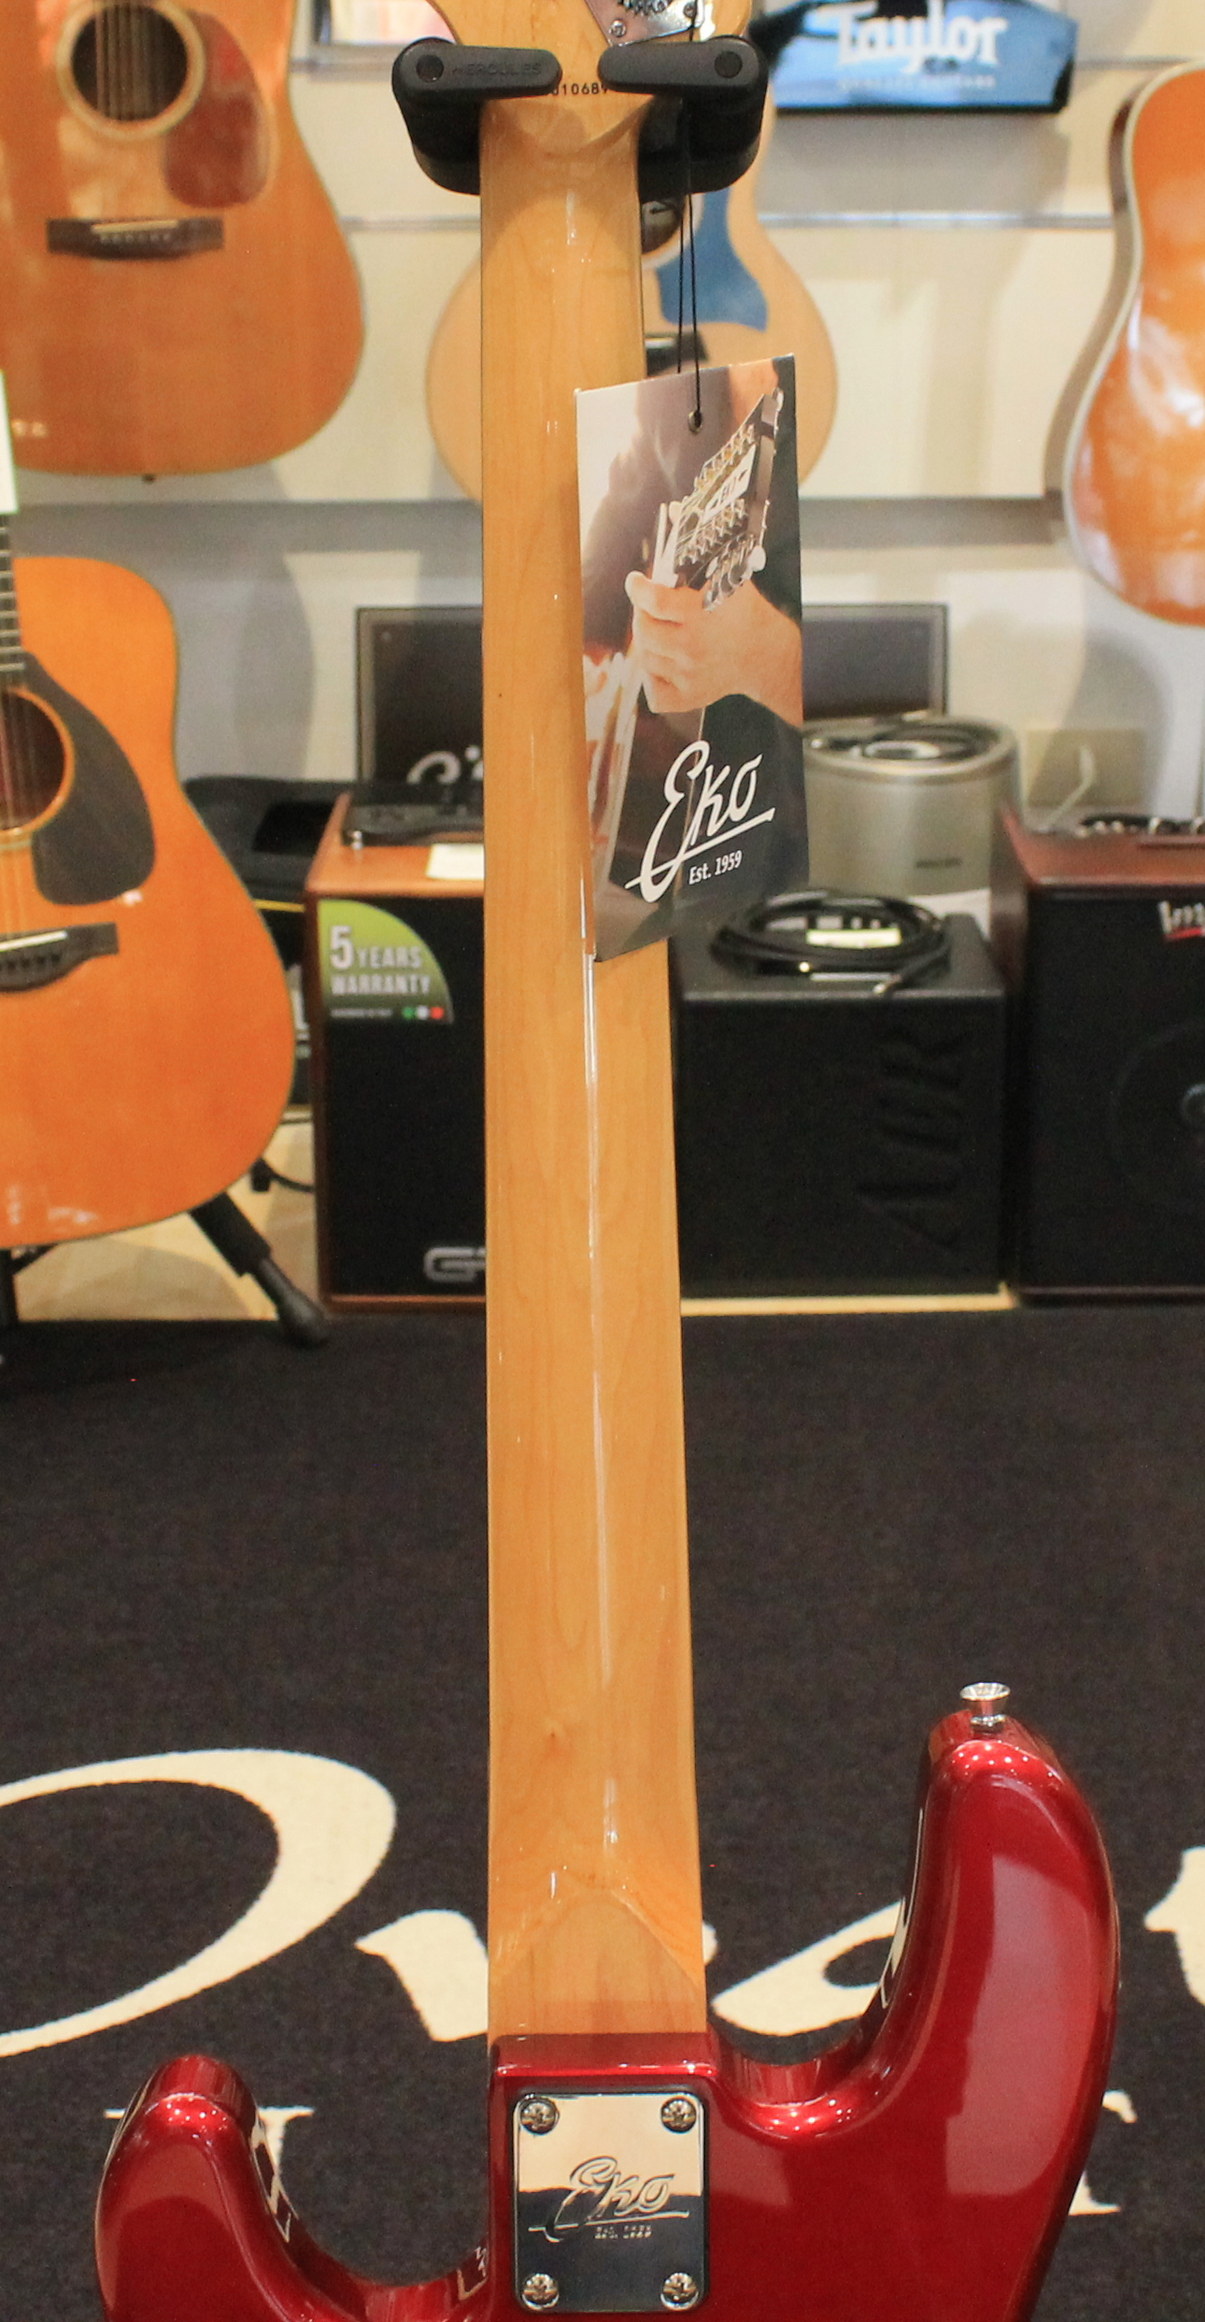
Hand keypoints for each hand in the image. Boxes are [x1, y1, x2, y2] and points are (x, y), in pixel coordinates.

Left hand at [625, 570, 801, 726]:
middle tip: (647, 608)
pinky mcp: (690, 695)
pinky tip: (663, 664)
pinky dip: (652, 680)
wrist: (766, 653)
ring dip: (648, 643)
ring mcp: (689, 674)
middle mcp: (691, 647)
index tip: (635, 582)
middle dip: (641, 614)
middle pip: (643, 630)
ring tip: (659, 632)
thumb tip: (667, 544)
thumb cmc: (745, 613)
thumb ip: (698, 564)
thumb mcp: (728, 578)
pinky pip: (655, 695)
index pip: (653, 601)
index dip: (638, 589)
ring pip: (645, 659)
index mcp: (699, 615)